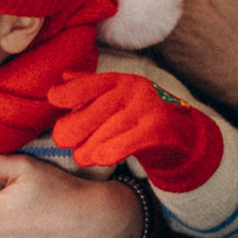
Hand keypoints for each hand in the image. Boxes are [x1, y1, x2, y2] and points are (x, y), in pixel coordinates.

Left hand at [48, 71, 223, 190]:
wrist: (184, 134)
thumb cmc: (140, 115)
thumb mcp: (117, 96)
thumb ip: (90, 87)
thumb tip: (62, 78)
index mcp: (120, 80)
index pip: (90, 83)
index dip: (69, 91)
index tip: (53, 99)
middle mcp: (133, 90)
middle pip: (95, 111)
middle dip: (74, 128)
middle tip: (63, 141)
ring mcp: (147, 108)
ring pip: (108, 131)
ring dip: (88, 148)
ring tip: (80, 157)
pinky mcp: (158, 129)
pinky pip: (126, 143)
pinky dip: (109, 153)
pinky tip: (100, 159)